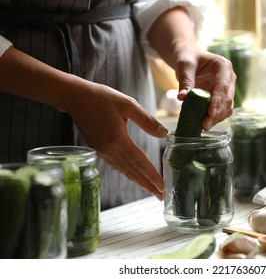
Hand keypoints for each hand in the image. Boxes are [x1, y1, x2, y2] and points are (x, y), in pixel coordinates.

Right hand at [0, 46, 167, 199]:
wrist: (74, 97)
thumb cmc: (101, 98)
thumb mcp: (127, 104)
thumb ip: (146, 120)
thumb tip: (163, 134)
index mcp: (117, 139)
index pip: (139, 162)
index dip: (152, 176)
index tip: (162, 188)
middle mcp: (108, 149)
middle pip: (132, 172)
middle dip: (147, 185)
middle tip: (161, 196)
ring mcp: (101, 151)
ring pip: (123, 171)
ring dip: (138, 181)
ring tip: (151, 189)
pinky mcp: (97, 149)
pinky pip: (116, 165)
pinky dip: (128, 173)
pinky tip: (135, 175)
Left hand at [175, 48, 235, 129]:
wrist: (190, 59)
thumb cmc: (188, 58)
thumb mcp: (184, 65)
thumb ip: (185, 80)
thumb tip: (182, 97)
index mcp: (223, 66)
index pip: (223, 86)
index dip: (218, 101)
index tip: (210, 113)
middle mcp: (229, 78)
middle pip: (227, 99)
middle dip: (217, 113)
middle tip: (204, 125)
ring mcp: (227, 89)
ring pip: (227, 107)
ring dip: (217, 118)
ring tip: (204, 126)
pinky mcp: (222, 98)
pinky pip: (222, 110)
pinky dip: (215, 118)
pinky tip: (205, 123)